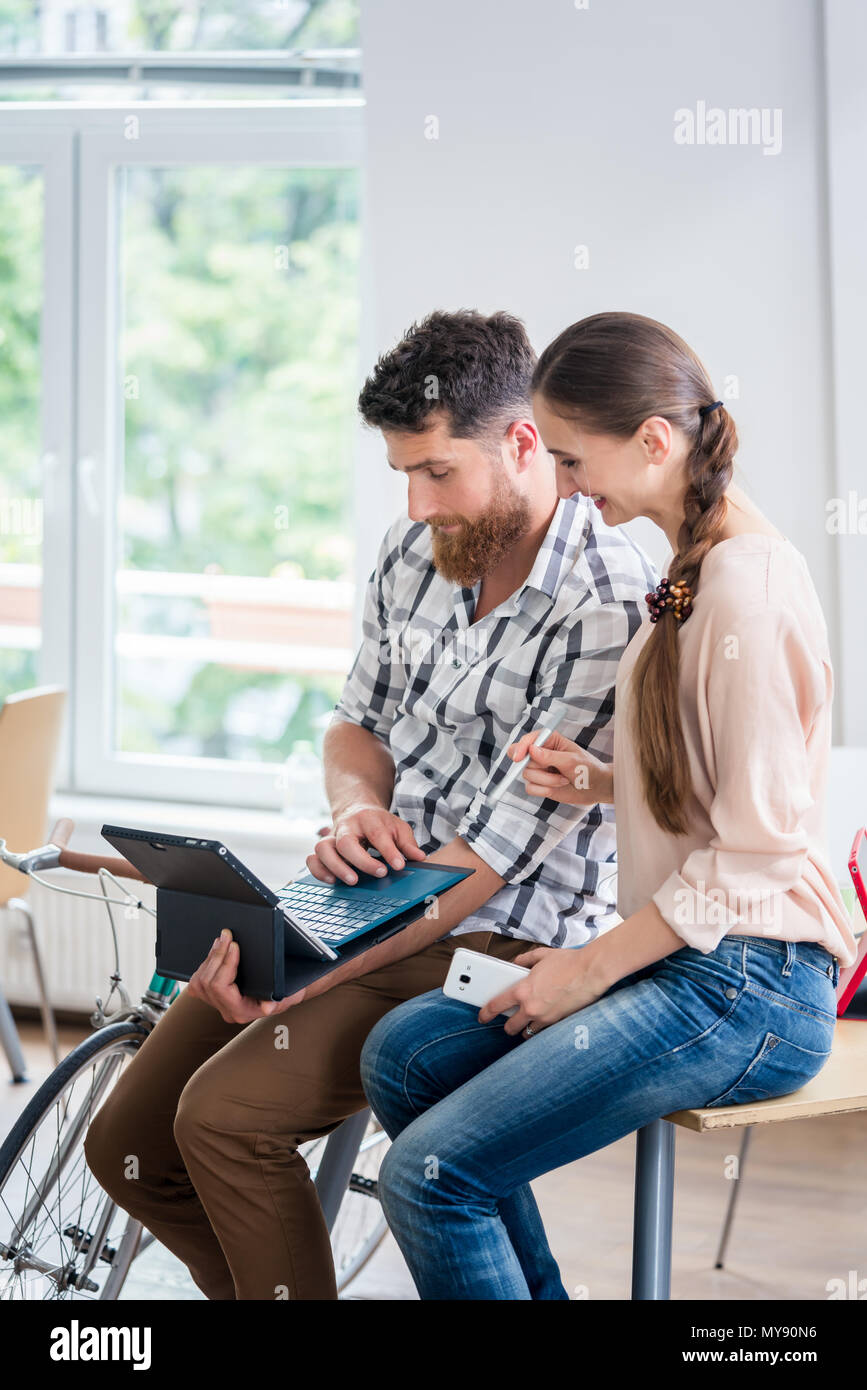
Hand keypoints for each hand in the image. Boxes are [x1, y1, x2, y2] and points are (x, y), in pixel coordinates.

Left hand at [185, 929, 306, 1023]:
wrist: (284, 994)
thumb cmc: (286, 992)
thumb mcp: (286, 995)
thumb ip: (277, 1001)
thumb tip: (268, 1008)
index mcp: (242, 1011)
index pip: (221, 988)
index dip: (225, 964)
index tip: (234, 945)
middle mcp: (227, 1011)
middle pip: (207, 983)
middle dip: (217, 955)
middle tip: (226, 936)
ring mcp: (218, 1005)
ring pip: (199, 983)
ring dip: (209, 958)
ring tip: (221, 941)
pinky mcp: (214, 997)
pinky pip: (198, 983)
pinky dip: (204, 965)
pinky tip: (215, 952)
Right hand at [307, 803, 425, 884]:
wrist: (355, 809)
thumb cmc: (378, 823)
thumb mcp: (397, 827)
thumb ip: (407, 843)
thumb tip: (419, 858)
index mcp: (368, 819)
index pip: (377, 834)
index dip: (389, 851)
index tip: (399, 866)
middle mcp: (346, 827)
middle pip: (346, 842)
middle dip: (362, 861)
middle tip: (380, 873)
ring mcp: (331, 837)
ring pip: (323, 849)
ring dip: (336, 867)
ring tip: (353, 881)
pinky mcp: (323, 848)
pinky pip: (312, 859)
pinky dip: (319, 871)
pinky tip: (333, 881)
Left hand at [478, 943, 610, 1036]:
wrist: (591, 972)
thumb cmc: (569, 962)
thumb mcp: (542, 955)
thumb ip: (525, 960)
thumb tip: (516, 962)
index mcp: (523, 990)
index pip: (496, 1005)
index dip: (486, 1013)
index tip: (482, 1016)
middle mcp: (531, 1008)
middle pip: (510, 1027)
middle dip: (508, 1025)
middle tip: (509, 1020)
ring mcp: (545, 1018)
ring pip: (527, 1033)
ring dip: (524, 1029)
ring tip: (527, 1021)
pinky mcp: (558, 1023)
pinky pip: (544, 1032)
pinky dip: (541, 1028)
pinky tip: (543, 1020)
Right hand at [506, 730, 613, 806]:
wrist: (595, 788)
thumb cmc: (588, 769)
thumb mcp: (571, 760)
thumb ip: (550, 756)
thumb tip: (531, 750)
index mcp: (549, 740)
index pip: (528, 741)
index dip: (520, 748)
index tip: (518, 758)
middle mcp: (541, 753)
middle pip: (523, 760)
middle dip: (540, 769)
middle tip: (556, 771)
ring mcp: (539, 769)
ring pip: (527, 775)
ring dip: (547, 781)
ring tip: (563, 779)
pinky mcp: (539, 783)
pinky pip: (530, 788)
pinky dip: (543, 790)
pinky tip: (557, 787)